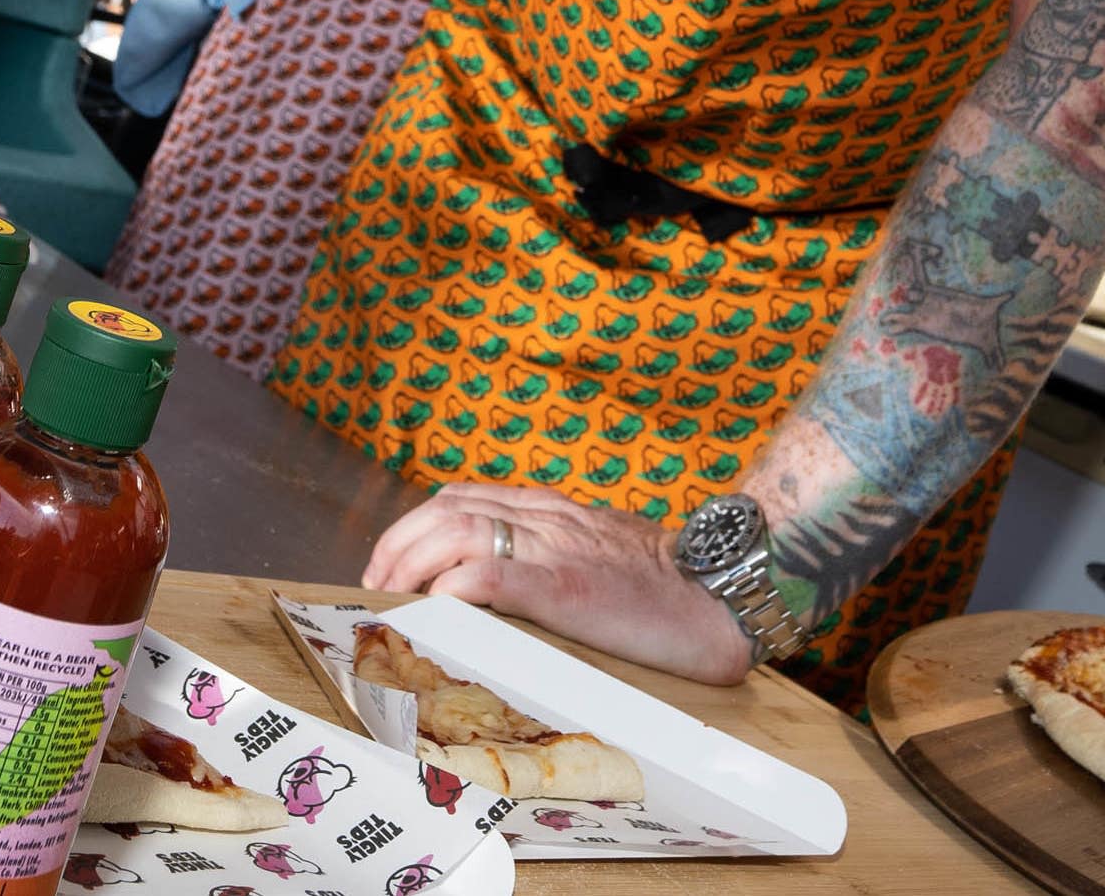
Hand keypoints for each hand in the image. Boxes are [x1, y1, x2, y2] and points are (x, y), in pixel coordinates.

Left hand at [362, 485, 754, 684]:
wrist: (726, 594)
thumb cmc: (674, 591)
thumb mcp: (605, 559)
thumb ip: (562, 561)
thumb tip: (514, 595)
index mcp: (555, 511)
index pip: (466, 498)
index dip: (418, 526)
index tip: (394, 562)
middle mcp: (548, 518)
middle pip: (446, 508)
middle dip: (399, 543)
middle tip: (378, 584)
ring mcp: (554, 547)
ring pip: (455, 529)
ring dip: (411, 562)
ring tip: (392, 596)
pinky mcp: (563, 584)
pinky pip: (489, 572)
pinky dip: (451, 585)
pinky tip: (436, 605)